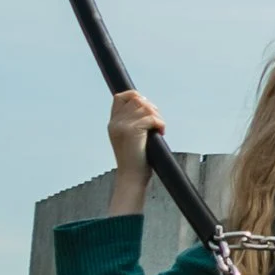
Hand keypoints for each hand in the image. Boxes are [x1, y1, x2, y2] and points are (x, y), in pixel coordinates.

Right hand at [108, 89, 163, 215]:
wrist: (132, 178)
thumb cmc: (136, 160)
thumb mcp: (130, 138)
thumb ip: (133, 123)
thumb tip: (148, 107)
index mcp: (113, 124)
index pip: (121, 97)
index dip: (135, 96)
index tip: (148, 107)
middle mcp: (115, 123)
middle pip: (137, 100)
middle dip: (151, 108)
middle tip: (157, 122)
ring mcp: (122, 126)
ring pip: (145, 107)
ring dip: (157, 116)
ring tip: (159, 128)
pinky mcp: (132, 130)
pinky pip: (151, 118)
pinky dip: (160, 123)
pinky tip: (161, 132)